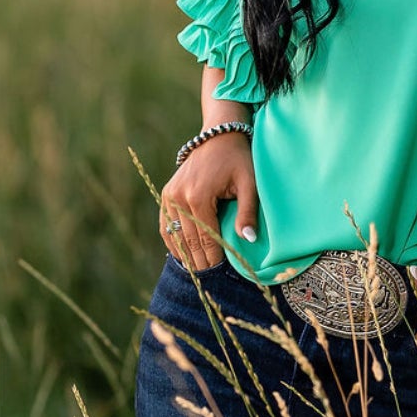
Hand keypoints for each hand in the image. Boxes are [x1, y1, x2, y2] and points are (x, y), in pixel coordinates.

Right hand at [159, 133, 257, 270]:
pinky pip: (166, 225)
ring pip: (174, 235)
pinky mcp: (167, 193)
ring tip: (196, 271)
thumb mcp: (249, 183)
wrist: (219, 136)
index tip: (219, 273)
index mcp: (199, 197)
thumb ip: (248, 212)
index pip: (205, 238)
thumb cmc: (239, 159)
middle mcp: (179, 198)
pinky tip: (182, 255)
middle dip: (199, 261)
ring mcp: (170, 196)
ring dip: (185, 254)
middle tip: (208, 280)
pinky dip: (173, 241)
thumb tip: (248, 240)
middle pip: (189, 240)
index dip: (213, 257)